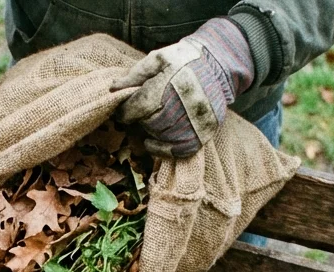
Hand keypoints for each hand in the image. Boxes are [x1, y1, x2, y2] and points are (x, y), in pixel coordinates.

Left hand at [111, 18, 253, 157]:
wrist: (219, 64)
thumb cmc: (184, 60)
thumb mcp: (158, 58)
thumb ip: (135, 74)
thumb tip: (114, 89)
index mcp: (169, 85)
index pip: (138, 107)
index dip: (125, 111)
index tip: (123, 110)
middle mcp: (183, 106)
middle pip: (148, 122)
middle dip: (140, 118)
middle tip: (140, 112)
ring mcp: (194, 122)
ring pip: (161, 136)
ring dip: (150, 130)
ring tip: (151, 118)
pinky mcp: (203, 133)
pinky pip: (177, 151)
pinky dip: (161, 149)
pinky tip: (151, 141)